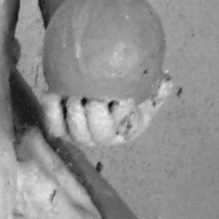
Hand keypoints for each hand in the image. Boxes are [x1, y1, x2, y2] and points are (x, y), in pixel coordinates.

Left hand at [44, 78, 173, 154]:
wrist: (98, 84)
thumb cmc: (127, 86)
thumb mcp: (145, 86)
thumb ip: (157, 86)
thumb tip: (167, 81)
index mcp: (126, 129)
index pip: (126, 125)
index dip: (123, 114)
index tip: (122, 98)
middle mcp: (102, 137)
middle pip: (98, 134)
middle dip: (96, 117)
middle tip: (94, 98)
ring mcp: (79, 134)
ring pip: (75, 132)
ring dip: (74, 115)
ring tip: (75, 96)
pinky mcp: (59, 128)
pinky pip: (53, 123)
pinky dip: (51, 109)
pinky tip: (53, 92)